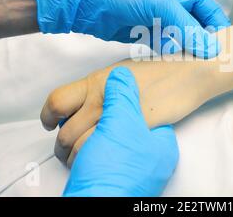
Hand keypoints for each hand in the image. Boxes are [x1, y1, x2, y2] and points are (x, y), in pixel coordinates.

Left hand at [35, 0, 229, 57]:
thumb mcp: (160, 3)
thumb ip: (186, 27)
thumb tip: (212, 49)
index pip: (209, 10)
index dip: (218, 29)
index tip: (226, 51)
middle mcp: (173, 4)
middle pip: (197, 27)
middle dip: (202, 43)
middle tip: (211, 65)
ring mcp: (159, 20)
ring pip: (181, 39)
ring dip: (186, 51)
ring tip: (194, 69)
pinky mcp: (145, 34)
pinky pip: (165, 46)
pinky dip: (170, 55)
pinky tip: (174, 66)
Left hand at [41, 52, 212, 166]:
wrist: (185, 76)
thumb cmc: (157, 73)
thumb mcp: (122, 73)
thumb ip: (102, 87)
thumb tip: (86, 101)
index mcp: (96, 81)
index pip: (57, 101)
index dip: (47, 116)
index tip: (50, 124)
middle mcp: (100, 99)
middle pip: (65, 131)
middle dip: (60, 146)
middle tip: (64, 150)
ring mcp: (116, 116)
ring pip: (80, 146)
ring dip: (75, 157)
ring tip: (80, 159)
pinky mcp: (133, 129)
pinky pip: (103, 151)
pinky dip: (95, 159)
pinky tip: (103, 159)